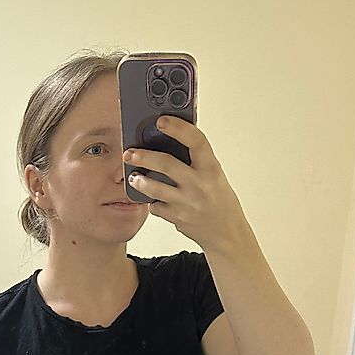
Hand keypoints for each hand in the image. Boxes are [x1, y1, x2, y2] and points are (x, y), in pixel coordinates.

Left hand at [123, 116, 249, 253]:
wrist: (226, 233)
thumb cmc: (219, 199)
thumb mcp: (214, 175)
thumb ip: (197, 160)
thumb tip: (172, 139)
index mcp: (212, 169)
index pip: (196, 141)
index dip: (178, 128)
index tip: (161, 120)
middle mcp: (199, 185)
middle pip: (166, 164)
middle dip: (143, 157)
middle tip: (128, 153)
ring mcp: (187, 204)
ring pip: (155, 189)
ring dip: (140, 181)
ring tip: (133, 177)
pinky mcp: (177, 219)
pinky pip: (156, 207)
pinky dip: (152, 201)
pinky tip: (153, 198)